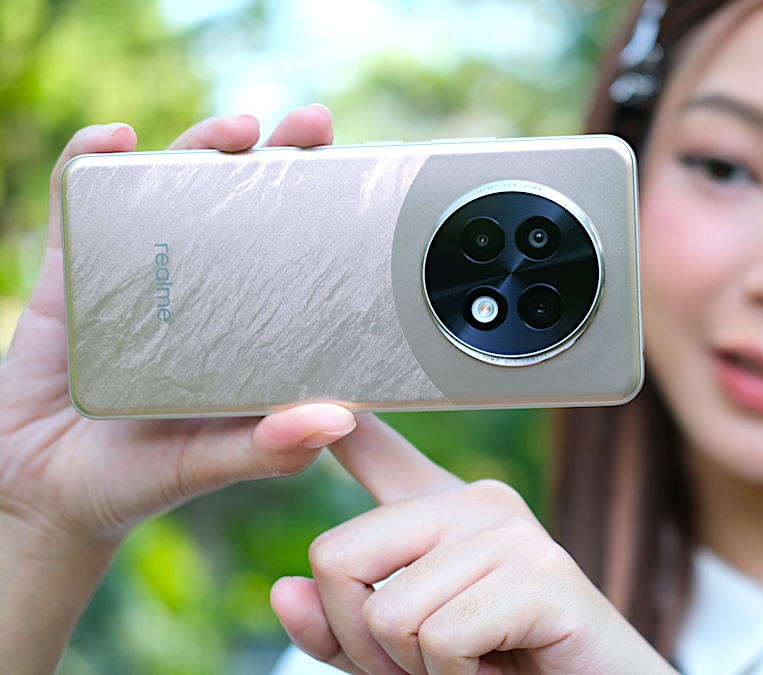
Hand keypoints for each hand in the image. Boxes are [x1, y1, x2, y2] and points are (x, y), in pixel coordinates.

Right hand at [0, 106, 352, 669]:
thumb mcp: (210, 464)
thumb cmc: (139, 481)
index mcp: (243, 330)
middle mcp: (199, 294)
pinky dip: (90, 165)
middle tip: (312, 127)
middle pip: (241, 208)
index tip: (357, 177)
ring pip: (170, 192)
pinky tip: (112, 139)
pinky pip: (78, 208)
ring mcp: (137, 277)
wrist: (43, 493)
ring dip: (201, 148)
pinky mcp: (71, 276)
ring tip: (236, 127)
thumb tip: (338, 420)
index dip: (321, 212)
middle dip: (278, 159)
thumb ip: (268, 449)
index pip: (290, 256)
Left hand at [271, 413, 676, 674]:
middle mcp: (476, 503)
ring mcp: (512, 533)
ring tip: (477, 666)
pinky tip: (501, 668)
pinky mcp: (542, 577)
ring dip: (419, 671)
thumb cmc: (506, 668)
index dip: (337, 424)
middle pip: (340, 557)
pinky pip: (441, 638)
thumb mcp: (404, 655)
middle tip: (429, 666)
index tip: (319, 397)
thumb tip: (285, 590)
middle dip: (363, 641)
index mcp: (442, 511)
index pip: (375, 449)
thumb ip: (345, 627)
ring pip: (390, 611)